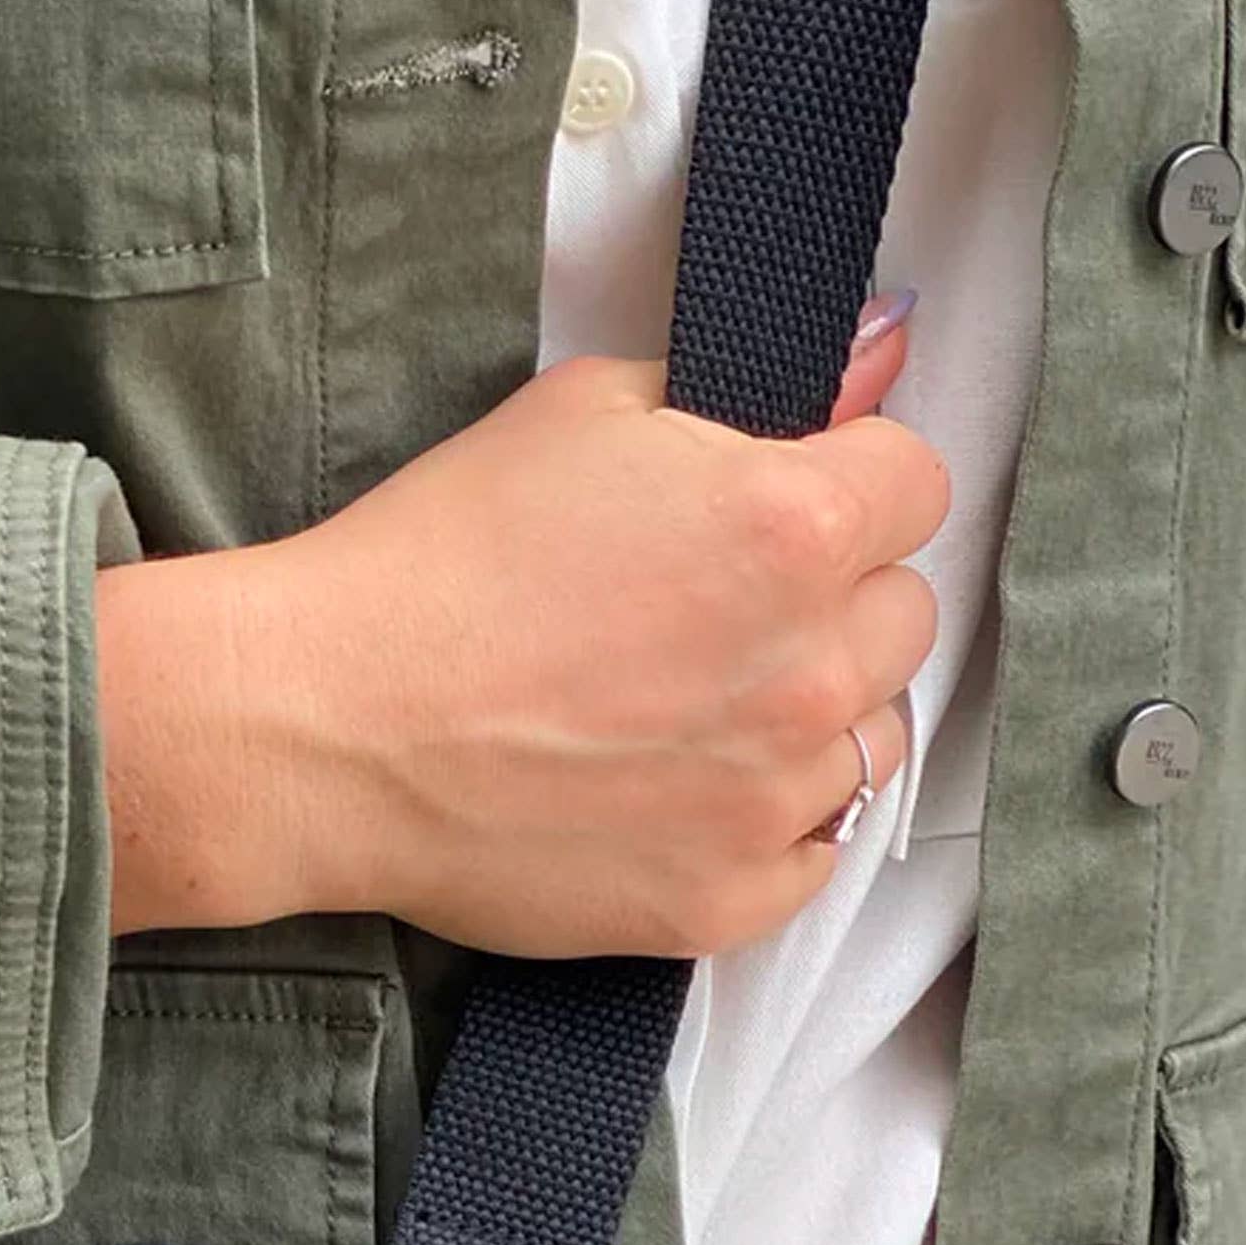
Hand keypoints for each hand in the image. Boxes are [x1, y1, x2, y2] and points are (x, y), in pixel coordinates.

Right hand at [97, 297, 946, 954]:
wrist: (330, 730)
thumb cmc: (438, 564)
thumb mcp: (586, 413)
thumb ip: (751, 391)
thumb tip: (880, 344)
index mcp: (792, 528)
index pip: (916, 485)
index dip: (851, 481)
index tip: (788, 501)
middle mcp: (806, 670)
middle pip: (903, 617)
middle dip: (836, 598)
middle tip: (720, 607)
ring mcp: (771, 799)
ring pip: (872, 739)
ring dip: (813, 714)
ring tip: (699, 706)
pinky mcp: (723, 900)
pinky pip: (813, 854)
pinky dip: (771, 823)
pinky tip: (686, 789)